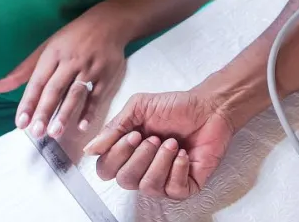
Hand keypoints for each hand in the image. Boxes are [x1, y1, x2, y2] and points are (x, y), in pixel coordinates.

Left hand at [0, 13, 128, 139]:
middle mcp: (70, 61)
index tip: (20, 123)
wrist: (109, 22)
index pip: (37, 81)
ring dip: (65, 114)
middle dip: (45, 111)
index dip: (28, 102)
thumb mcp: (46, 48)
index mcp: (53, 54)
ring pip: (75, 93)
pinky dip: (90, 111)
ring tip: (55, 132)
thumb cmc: (72, 38)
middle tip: (37, 132)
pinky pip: (96, 96)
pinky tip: (82, 125)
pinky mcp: (106, 74)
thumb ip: (22, 71)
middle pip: (55, 89)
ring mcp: (90, 68)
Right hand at [84, 90, 236, 199]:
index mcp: (127, 153)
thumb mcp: (138, 108)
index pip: (106, 169)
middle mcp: (142, 170)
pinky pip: (173, 190)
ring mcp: (163, 180)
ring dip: (160, 161)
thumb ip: (114, 128)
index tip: (133, 134)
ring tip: (172, 143)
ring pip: (148, 187)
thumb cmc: (175, 107)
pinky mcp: (185, 186)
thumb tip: (90, 149)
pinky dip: (177, 169)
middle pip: (124, 181)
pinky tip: (183, 154)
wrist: (208, 107)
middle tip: (156, 137)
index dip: (117, 155)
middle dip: (141, 157)